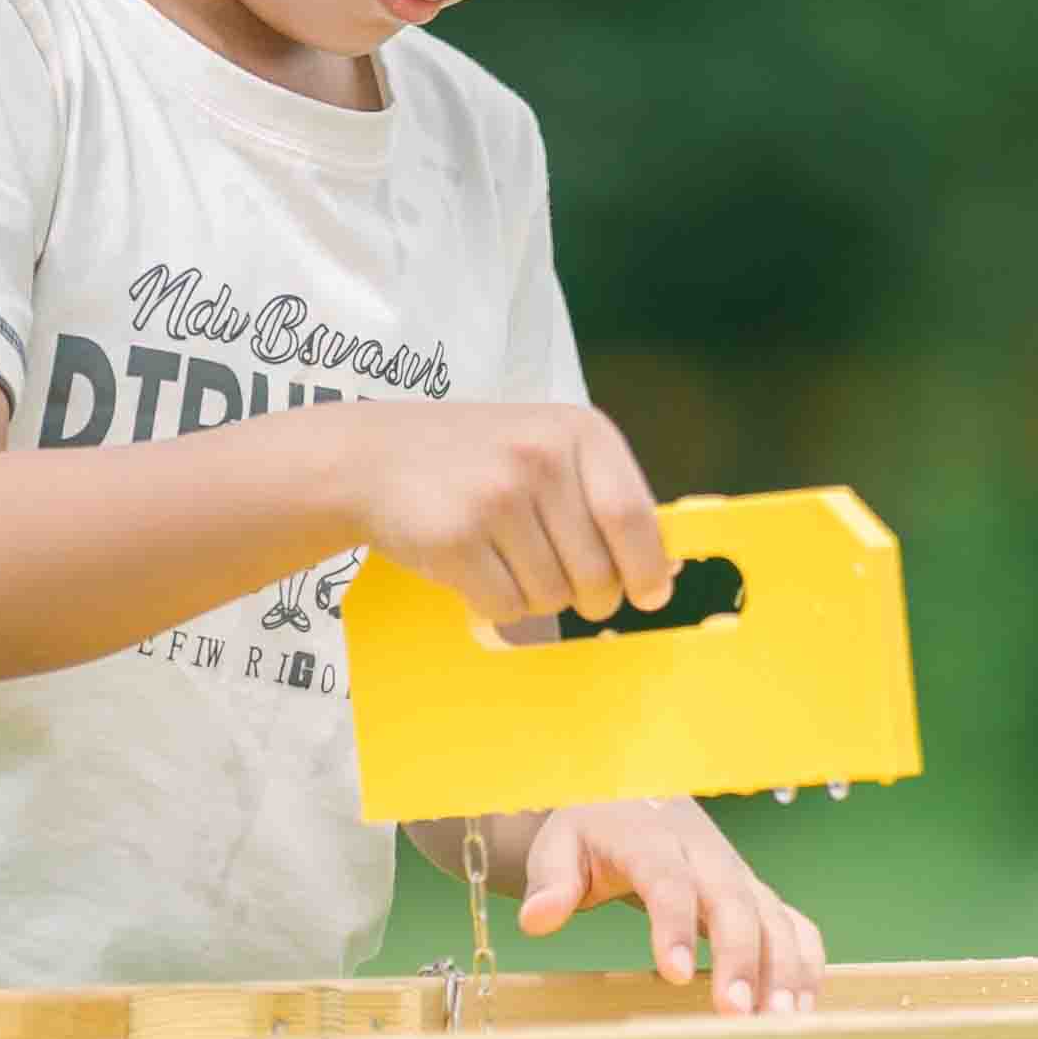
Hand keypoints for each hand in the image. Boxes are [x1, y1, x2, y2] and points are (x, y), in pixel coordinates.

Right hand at [350, 400, 672, 627]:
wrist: (373, 458)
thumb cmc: (477, 461)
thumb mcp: (549, 450)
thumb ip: (604, 497)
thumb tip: (664, 567)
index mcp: (580, 431)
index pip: (632, 518)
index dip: (645, 569)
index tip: (648, 595)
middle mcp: (540, 458)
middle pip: (597, 571)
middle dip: (589, 596)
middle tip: (566, 583)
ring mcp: (495, 497)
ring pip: (553, 597)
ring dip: (537, 598)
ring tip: (507, 558)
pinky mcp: (455, 539)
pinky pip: (506, 607)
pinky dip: (498, 604)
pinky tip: (477, 568)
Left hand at [517, 797, 826, 1014]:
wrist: (636, 797)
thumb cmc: (592, 832)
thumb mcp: (559, 847)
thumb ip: (550, 882)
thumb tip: (537, 919)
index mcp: (652, 840)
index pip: (668, 882)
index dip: (675, 926)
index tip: (676, 974)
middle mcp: (707, 855)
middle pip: (735, 902)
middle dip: (741, 959)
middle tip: (737, 1015)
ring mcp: (739, 875)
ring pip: (774, 917)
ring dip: (785, 969)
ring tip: (782, 1022)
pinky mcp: (757, 895)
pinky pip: (795, 925)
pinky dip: (806, 963)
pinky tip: (804, 1008)